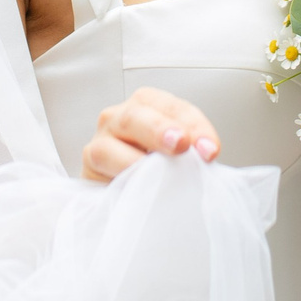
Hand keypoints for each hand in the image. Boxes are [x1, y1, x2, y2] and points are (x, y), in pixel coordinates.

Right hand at [82, 87, 219, 181]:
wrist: (122, 194)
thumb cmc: (155, 171)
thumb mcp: (178, 158)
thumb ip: (190, 153)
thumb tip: (204, 158)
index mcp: (149, 105)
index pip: (175, 108)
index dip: (195, 127)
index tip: (210, 151)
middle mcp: (122, 116)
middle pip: (139, 114)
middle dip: (162, 128)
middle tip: (181, 144)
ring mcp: (102, 137)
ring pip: (115, 138)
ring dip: (138, 153)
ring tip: (156, 167)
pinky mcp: (89, 162)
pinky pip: (102, 160)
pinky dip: (121, 170)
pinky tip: (136, 182)